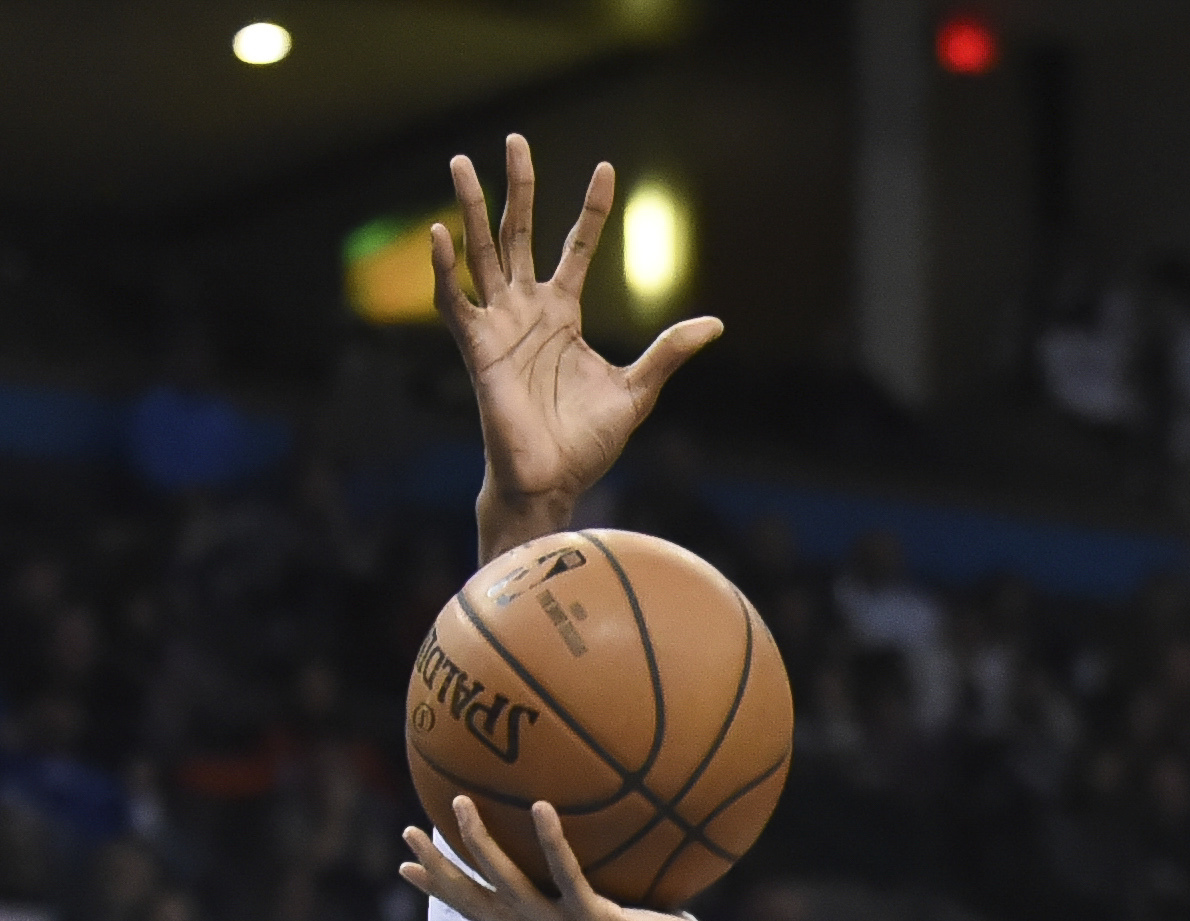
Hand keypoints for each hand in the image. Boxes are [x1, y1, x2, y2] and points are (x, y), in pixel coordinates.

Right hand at [401, 799, 716, 920]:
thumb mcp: (613, 909)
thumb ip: (589, 884)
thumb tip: (592, 837)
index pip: (479, 913)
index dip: (441, 891)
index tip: (405, 867)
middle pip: (476, 901)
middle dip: (438, 867)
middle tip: (407, 831)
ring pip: (507, 884)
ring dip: (479, 843)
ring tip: (460, 802)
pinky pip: (567, 875)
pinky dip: (550, 840)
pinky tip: (540, 806)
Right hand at [435, 136, 722, 560]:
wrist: (555, 479)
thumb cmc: (588, 442)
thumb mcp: (638, 389)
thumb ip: (669, 352)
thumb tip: (716, 323)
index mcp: (564, 314)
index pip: (578, 247)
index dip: (592, 210)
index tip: (607, 168)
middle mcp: (527, 310)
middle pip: (520, 234)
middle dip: (518, 188)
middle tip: (515, 138)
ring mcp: (499, 325)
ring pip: (481, 253)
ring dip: (470, 209)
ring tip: (462, 163)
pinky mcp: (477, 348)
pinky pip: (453, 301)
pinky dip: (443, 268)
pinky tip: (439, 232)